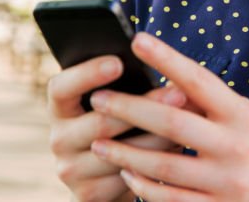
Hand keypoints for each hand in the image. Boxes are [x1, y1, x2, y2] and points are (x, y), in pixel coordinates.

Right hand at [46, 53, 191, 201]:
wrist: (102, 178)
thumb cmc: (114, 125)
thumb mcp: (108, 104)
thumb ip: (121, 86)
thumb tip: (158, 59)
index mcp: (60, 108)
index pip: (61, 87)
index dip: (87, 74)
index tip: (119, 62)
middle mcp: (59, 138)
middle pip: (100, 122)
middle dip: (145, 107)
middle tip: (180, 93)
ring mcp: (70, 169)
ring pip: (120, 152)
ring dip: (159, 137)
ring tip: (189, 123)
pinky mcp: (87, 194)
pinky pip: (128, 176)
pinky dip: (156, 162)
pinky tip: (179, 149)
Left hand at [86, 33, 248, 201]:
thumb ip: (217, 105)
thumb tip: (172, 79)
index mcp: (243, 116)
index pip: (199, 79)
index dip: (167, 58)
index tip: (137, 40)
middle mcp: (235, 146)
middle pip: (172, 122)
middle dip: (130, 109)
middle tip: (99, 99)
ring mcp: (226, 182)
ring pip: (164, 165)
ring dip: (126, 152)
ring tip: (98, 142)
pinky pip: (170, 199)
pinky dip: (143, 186)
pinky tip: (126, 174)